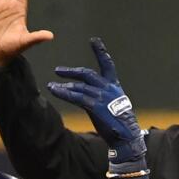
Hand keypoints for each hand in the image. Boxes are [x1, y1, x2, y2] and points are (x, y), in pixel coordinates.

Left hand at [47, 38, 144, 166]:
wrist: (127, 138)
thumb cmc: (120, 125)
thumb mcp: (113, 107)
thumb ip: (100, 97)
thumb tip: (83, 95)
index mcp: (115, 87)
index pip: (107, 65)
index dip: (100, 52)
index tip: (94, 40)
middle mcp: (108, 89)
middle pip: (87, 74)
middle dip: (71, 72)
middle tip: (58, 70)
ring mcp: (102, 97)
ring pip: (79, 86)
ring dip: (63, 85)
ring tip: (51, 86)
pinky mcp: (95, 106)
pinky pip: (76, 97)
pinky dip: (64, 92)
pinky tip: (55, 90)